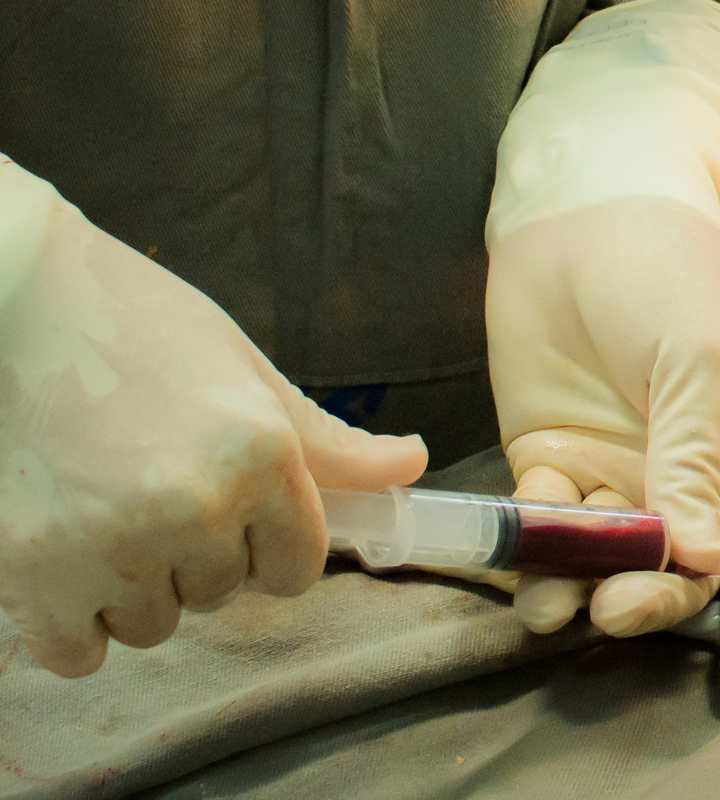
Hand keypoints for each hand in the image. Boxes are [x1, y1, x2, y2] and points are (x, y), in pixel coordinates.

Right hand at [0, 161, 426, 675]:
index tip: (240, 512)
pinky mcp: (30, 572)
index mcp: (259, 454)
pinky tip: (65, 559)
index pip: (298, 568)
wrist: (6, 296)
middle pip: (225, 591)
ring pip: (156, 625)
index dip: (273, 544)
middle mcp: (194, 507)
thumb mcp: (244, 369)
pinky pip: (78, 653)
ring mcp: (110, 544)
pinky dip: (74, 622)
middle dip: (203, 553)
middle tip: (153, 483)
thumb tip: (413, 464)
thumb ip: (328, 440)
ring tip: (104, 507)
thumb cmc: (133, 323)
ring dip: (139, 587)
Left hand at [487, 197, 719, 710]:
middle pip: (683, 570)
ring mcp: (622, 475)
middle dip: (655, 600)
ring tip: (558, 607)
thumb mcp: (701, 361)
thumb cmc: (671, 273)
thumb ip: (695, 462)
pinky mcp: (556, 463)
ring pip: (611, 558)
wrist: (581, 213)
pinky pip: (548, 524)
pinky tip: (524, 576)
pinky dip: (536, 551)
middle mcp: (693, 481)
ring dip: (587, 589)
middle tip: (619, 610)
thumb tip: (702, 563)